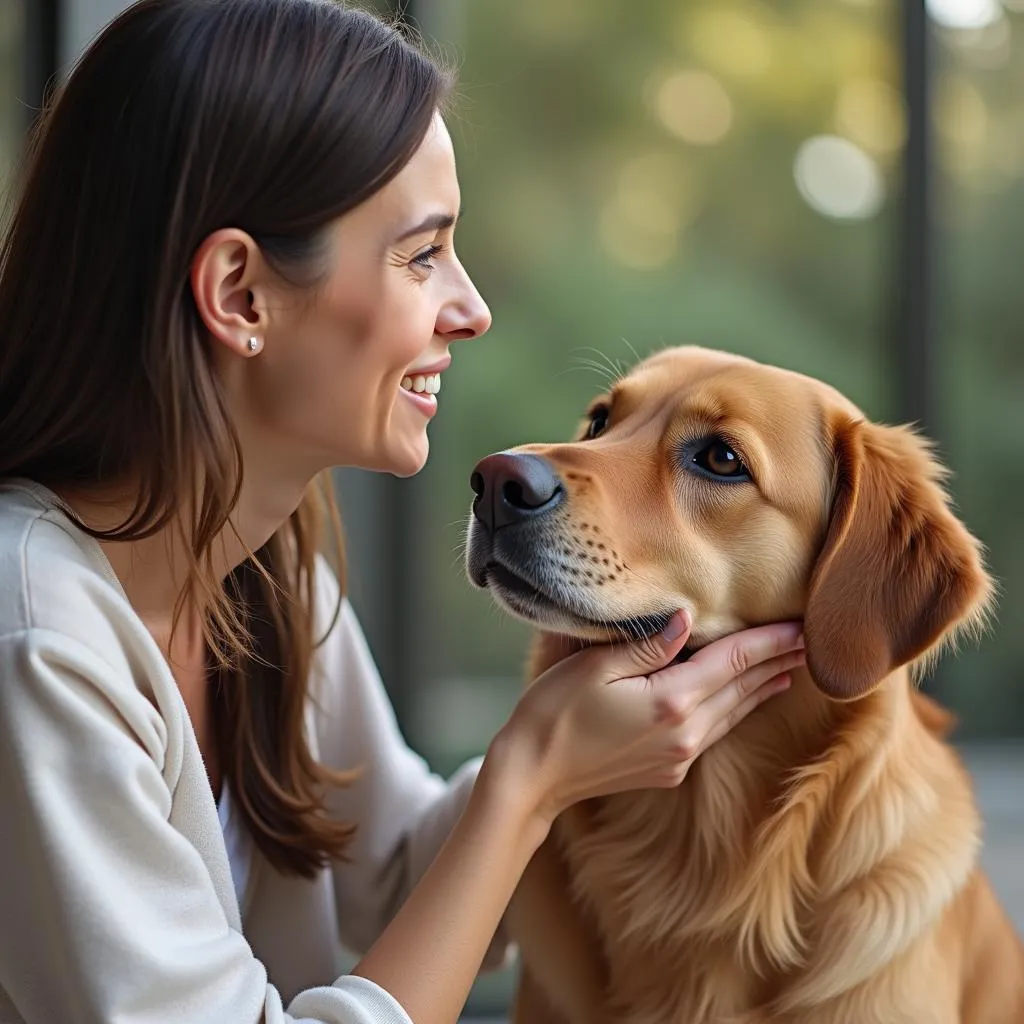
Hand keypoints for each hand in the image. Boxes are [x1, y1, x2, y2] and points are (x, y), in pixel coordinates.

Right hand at [489, 612, 804, 826]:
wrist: (532, 776)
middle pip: (742, 689)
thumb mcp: (593, 667)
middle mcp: (685, 733)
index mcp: (671, 701)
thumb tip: (687, 620)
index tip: (801, 627)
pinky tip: (741, 702)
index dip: (768, 642)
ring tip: (787, 671)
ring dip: (762, 689)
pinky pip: (713, 732)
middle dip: (777, 664)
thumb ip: (647, 646)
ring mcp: (678, 757)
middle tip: (810, 644)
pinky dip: (735, 710)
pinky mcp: (667, 770)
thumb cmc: (554, 713)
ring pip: (733, 714)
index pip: (733, 662)